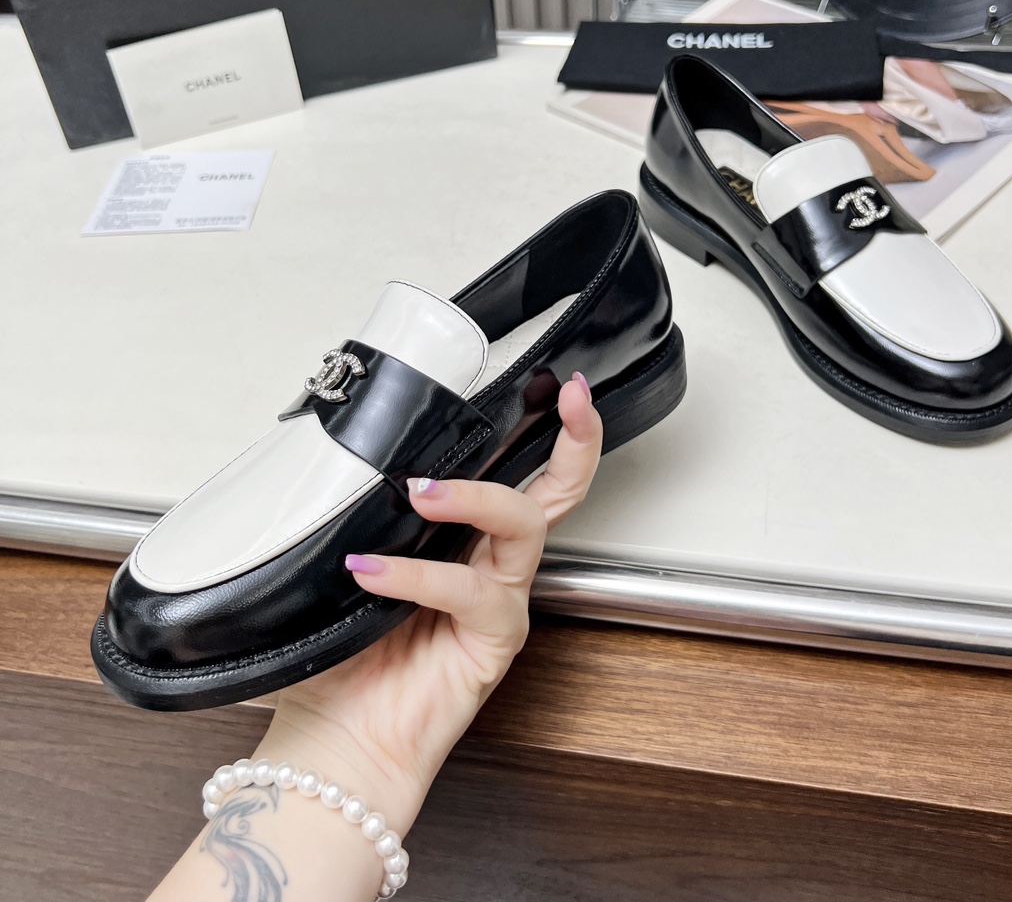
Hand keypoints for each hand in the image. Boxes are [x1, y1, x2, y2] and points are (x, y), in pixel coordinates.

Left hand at [254, 374, 602, 829]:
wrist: (340, 740)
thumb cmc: (343, 658)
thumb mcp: (339, 567)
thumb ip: (352, 518)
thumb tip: (329, 464)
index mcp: (460, 538)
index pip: (510, 470)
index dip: (537, 424)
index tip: (547, 381)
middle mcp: (490, 563)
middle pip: (557, 491)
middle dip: (572, 438)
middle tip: (566, 397)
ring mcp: (497, 599)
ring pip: (524, 525)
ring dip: (478, 497)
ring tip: (423, 492)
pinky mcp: (494, 641)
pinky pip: (469, 591)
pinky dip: (418, 576)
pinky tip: (372, 571)